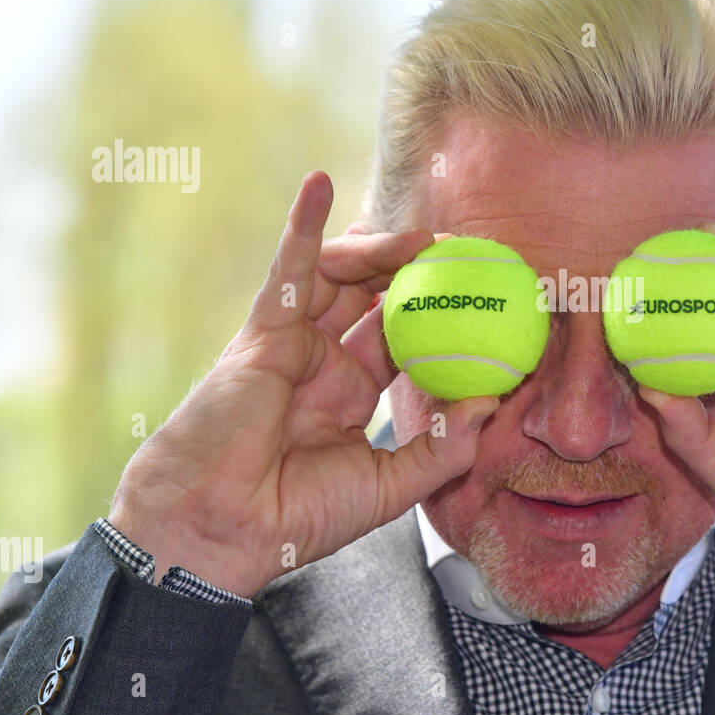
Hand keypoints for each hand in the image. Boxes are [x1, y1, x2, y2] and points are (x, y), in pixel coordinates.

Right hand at [109, 171, 497, 596]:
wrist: (220, 531)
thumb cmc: (296, 518)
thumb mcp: (390, 487)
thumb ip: (443, 448)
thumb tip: (494, 403)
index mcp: (352, 396)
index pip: (407, 341)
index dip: (444, 318)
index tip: (489, 299)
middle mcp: (324, 363)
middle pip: (376, 296)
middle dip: (417, 270)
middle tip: (463, 252)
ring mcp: (294, 344)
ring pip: (340, 276)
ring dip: (380, 249)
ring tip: (422, 238)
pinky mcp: (262, 333)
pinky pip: (286, 270)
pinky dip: (302, 225)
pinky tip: (319, 184)